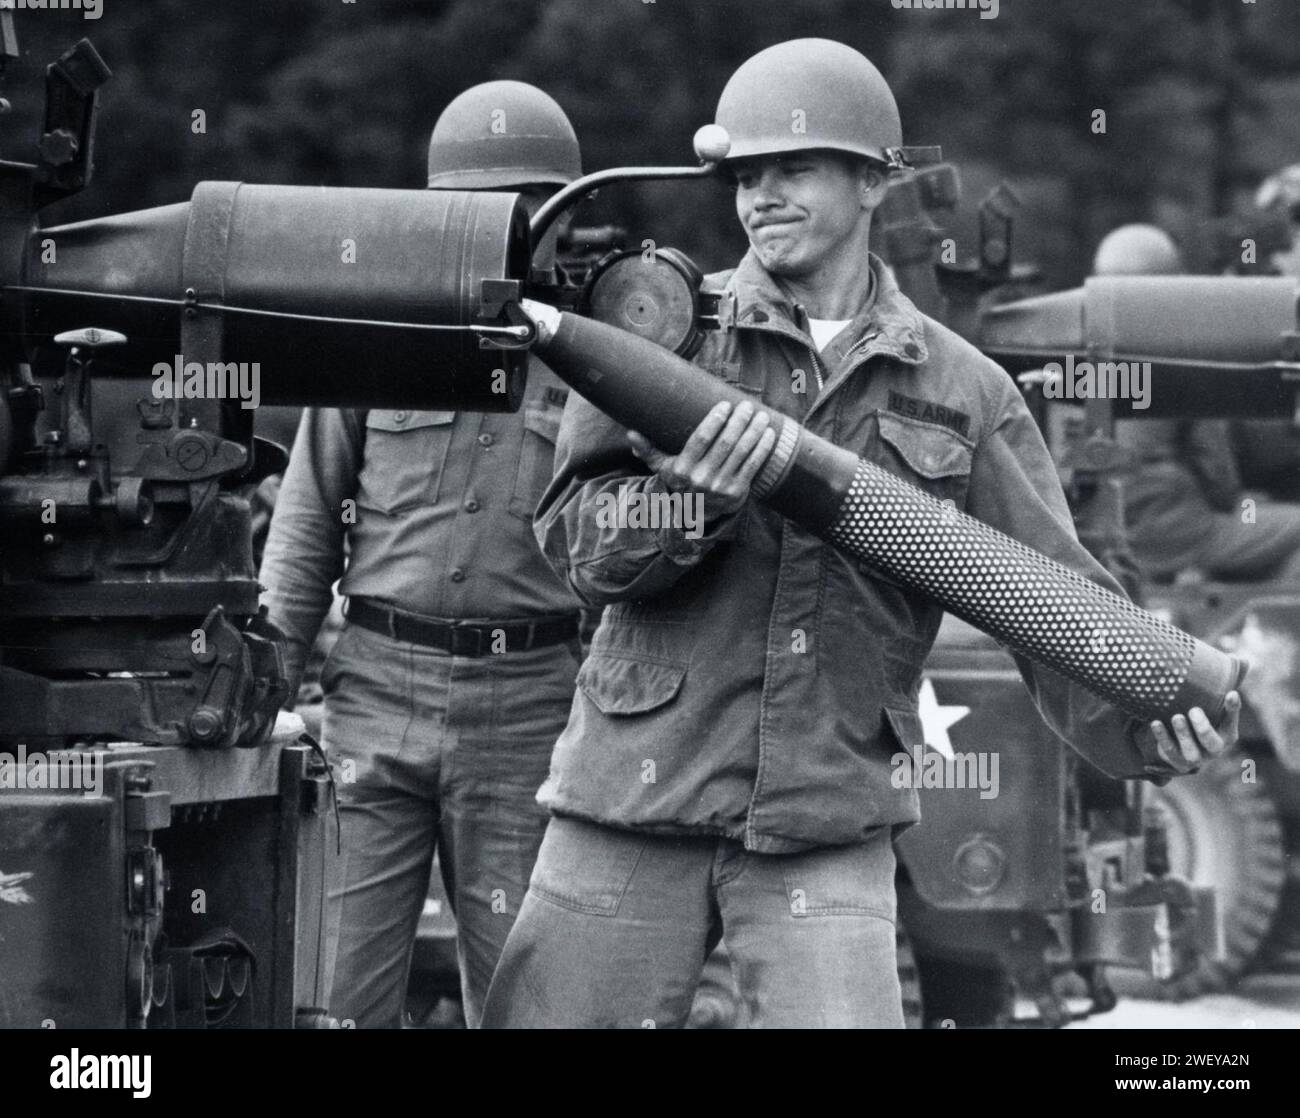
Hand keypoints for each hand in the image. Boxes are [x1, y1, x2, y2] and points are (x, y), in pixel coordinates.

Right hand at [627, 399, 776, 516]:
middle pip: (725, 443)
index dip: (715, 420)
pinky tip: (768, 434)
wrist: (695, 516)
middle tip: (746, 405)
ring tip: (760, 415)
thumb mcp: (662, 468)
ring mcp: (720, 486)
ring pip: (741, 452)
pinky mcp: (737, 493)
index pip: (702, 438)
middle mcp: (701, 478)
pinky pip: (753, 466)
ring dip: (754, 431)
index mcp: (683, 469)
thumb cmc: (680, 484)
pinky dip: (763, 448)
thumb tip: (630, 433)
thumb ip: (648, 450)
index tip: (725, 405)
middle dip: (738, 421)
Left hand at [1136, 691, 1240, 774]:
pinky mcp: (1177, 762)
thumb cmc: (1200, 718)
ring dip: (1183, 735)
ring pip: (1192, 753)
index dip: (1232, 710)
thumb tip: (1242, 666)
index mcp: (1227, 735)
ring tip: (1176, 717)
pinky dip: (1162, 737)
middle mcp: (1214, 750)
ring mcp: (1196, 759)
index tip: (1230, 693)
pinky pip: (1169, 752)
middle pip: (1213, 744)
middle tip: (1194, 710)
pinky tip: (1155, 723)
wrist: (1182, 744)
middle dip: (1203, 728)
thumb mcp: (1210, 705)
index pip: (1232, 722)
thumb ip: (1220, 689)